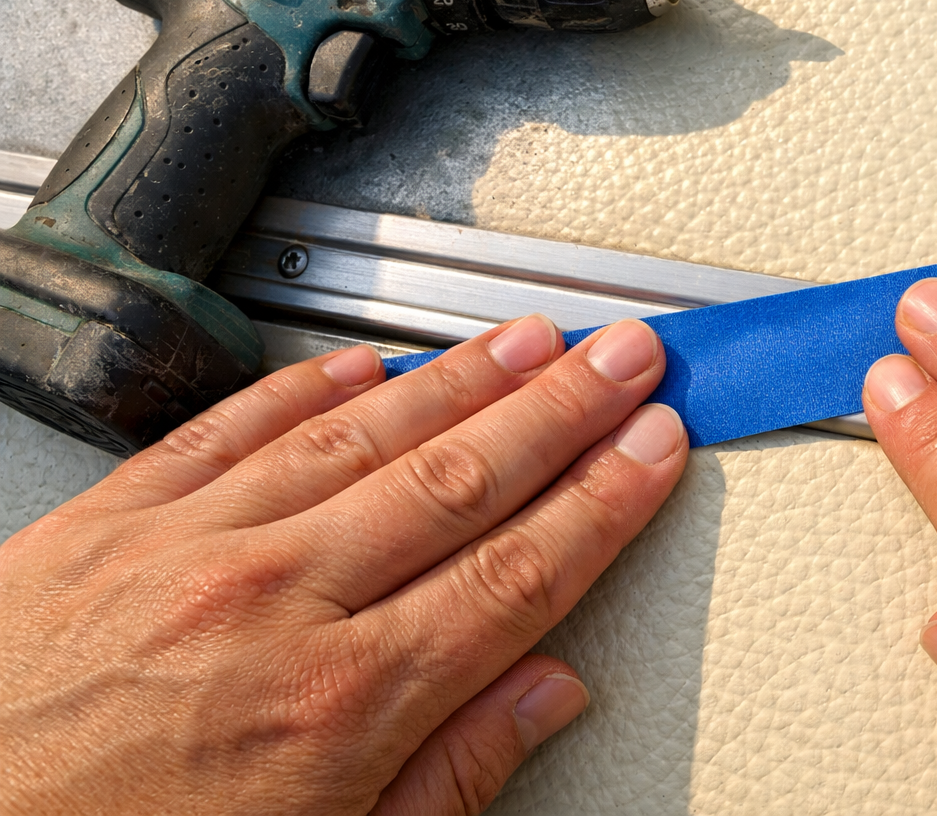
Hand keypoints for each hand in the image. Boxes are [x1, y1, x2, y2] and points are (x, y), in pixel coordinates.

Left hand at [0, 317, 687, 815]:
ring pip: (362, 431)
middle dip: (563, 407)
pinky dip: (309, 384)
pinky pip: (230, 426)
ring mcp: (187, 548)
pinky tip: (369, 361)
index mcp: (338, 704)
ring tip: (534, 339)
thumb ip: (451, 774)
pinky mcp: (109, 523)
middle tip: (627, 357)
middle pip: (459, 477)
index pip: (517, 570)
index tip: (651, 448)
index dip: (603, 498)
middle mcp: (271, 602)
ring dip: (463, 378)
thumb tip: (547, 693)